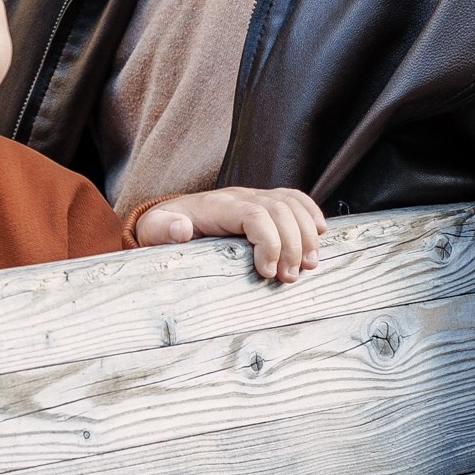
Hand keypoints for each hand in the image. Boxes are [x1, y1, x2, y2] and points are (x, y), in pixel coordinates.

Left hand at [133, 185, 325, 283]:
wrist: (169, 219)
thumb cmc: (164, 229)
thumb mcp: (154, 232)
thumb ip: (164, 230)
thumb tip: (180, 229)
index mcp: (216, 206)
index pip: (254, 214)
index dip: (269, 241)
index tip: (268, 272)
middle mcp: (239, 197)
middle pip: (279, 210)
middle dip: (292, 244)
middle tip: (290, 277)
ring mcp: (254, 197)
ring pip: (291, 204)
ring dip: (306, 234)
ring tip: (308, 265)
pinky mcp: (264, 202)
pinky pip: (293, 199)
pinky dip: (310, 213)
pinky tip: (320, 233)